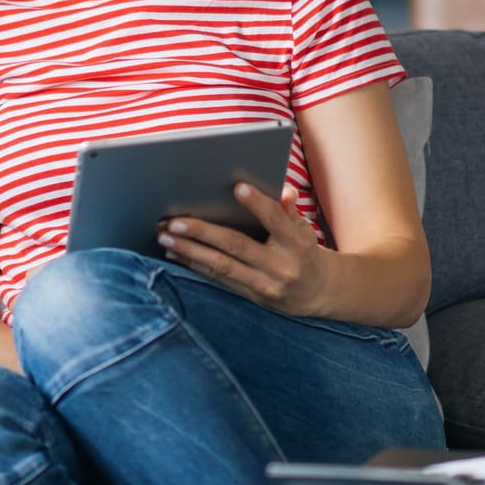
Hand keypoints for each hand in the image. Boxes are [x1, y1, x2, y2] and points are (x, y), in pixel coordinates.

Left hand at [157, 180, 329, 316]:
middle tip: (174, 221)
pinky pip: (219, 279)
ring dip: (190, 251)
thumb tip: (284, 190)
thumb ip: (290, 210)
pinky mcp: (252, 296)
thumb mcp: (305, 229)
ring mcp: (265, 285)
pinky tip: (175, 253)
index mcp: (297, 243)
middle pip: (236, 245)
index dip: (258, 204)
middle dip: (202, 232)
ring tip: (164, 237)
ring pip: (221, 266)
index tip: (237, 188)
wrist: (320, 293)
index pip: (276, 220)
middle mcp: (281, 266)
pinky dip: (195, 265)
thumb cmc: (305, 251)